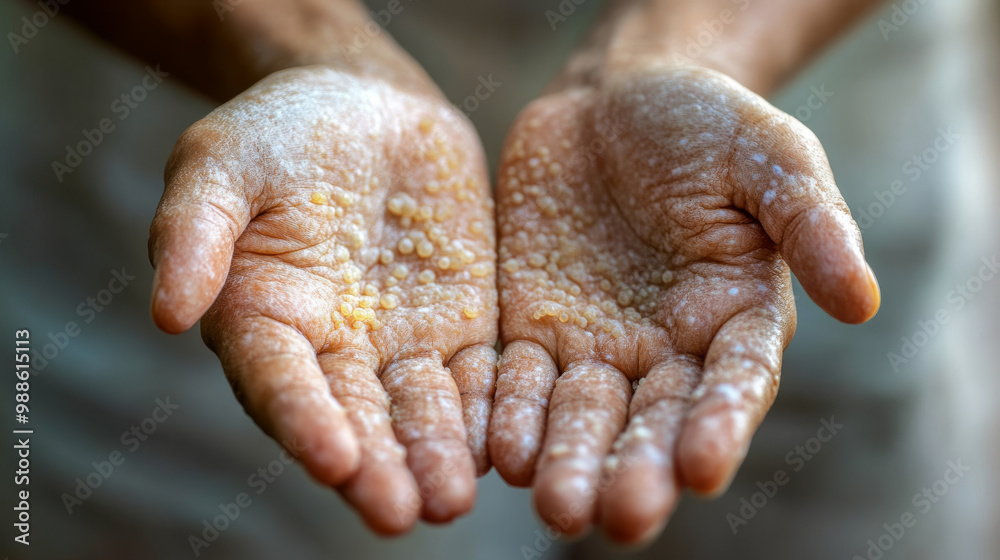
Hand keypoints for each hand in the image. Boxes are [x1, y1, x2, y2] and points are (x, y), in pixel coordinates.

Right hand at [148, 66, 497, 532]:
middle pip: (355, 421)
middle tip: (400, 515)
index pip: (280, 383)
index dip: (304, 421)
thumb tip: (167, 317)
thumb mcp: (220, 164)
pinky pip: (477, 375)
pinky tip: (507, 445)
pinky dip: (488, 411)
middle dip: (377, 469)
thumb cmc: (277, 132)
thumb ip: (194, 233)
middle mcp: (332, 351)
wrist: (364, 103)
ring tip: (451, 501)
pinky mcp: (460, 325)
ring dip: (436, 457)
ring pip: (420, 413)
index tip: (332, 460)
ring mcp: (400, 344)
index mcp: (263, 321)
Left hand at [487, 65, 878, 541]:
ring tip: (554, 503)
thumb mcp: (768, 154)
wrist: (613, 99)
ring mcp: (593, 344)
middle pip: (650, 420)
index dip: (720, 424)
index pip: (733, 383)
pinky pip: (516, 379)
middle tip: (618, 517)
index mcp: (734, 318)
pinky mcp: (530, 328)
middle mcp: (664, 349)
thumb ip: (808, 220)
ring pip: (579, 415)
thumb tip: (863, 300)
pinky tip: (496, 450)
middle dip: (634, 468)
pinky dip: (508, 414)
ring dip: (566, 460)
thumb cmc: (705, 123)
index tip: (703, 467)